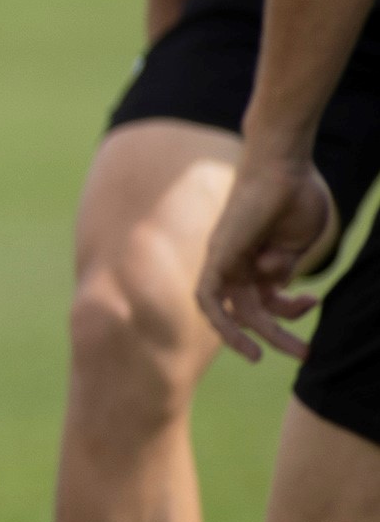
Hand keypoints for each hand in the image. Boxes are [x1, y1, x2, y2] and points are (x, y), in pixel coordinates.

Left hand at [198, 144, 342, 360]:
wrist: (284, 166)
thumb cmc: (297, 196)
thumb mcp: (298, 242)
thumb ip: (285, 267)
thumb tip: (272, 284)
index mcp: (259, 262)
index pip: (266, 300)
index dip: (289, 312)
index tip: (314, 302)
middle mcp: (238, 264)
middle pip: (252, 311)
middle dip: (280, 335)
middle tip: (307, 355)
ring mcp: (226, 260)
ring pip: (236, 311)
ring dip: (262, 336)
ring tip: (294, 352)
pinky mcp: (217, 256)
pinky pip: (208, 297)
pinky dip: (222, 322)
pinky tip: (245, 344)